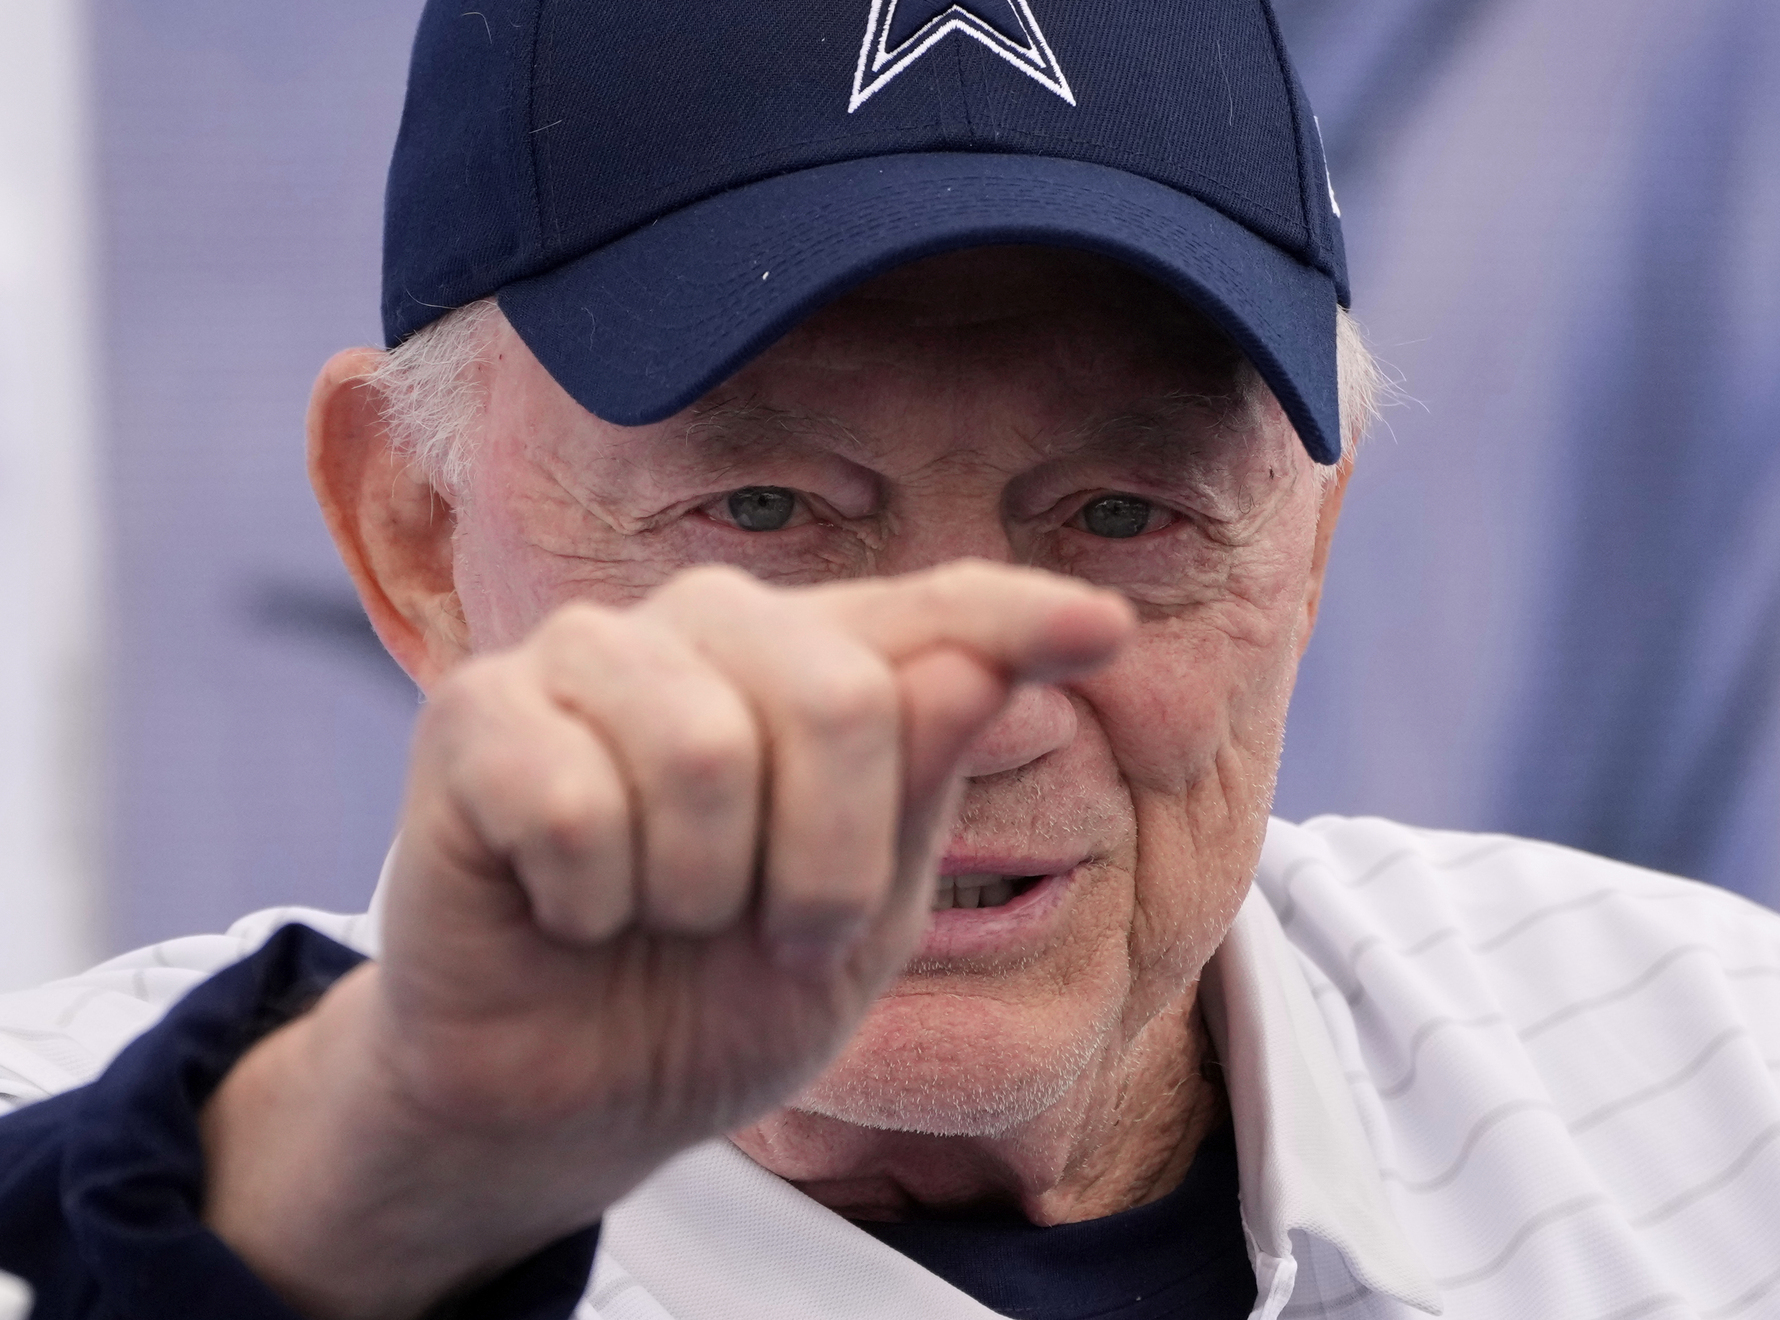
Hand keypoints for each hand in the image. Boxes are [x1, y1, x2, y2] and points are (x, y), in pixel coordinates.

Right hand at [200, 561, 1132, 1319]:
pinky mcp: (475, 712)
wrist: (573, 1099)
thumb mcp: (862, 920)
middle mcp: (711, 630)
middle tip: (776, 932)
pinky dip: (591, 900)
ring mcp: (589, 658)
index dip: (1016, 616)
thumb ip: (917, 788)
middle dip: (829, 866)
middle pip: (837, 693)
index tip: (1104, 629)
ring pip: (700, 745)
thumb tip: (977, 662)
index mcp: (820, 666)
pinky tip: (569, 909)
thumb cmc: (724, 992)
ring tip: (664, 917)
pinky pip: (572, 798)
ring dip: (701, 891)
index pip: (935, 614)